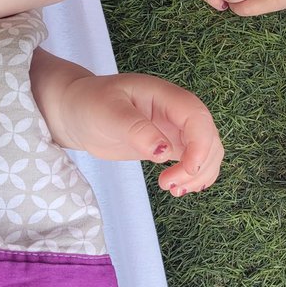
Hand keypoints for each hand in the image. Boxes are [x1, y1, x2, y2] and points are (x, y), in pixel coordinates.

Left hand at [54, 71, 222, 194]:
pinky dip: (194, 177)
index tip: (186, 169)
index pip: (197, 118)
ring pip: (208, 152)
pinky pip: (195, 161)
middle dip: (198, 165)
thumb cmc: (89, 104)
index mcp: (166, 96)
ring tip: (173, 190)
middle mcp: (177, 112)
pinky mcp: (171, 145)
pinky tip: (179, 189)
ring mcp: (176, 129)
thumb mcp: (108, 113)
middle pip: (209, 138)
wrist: (77, 112)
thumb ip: (136, 130)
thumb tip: (164, 153)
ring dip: (199, 175)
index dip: (201, 145)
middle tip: (168, 185)